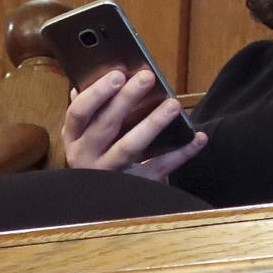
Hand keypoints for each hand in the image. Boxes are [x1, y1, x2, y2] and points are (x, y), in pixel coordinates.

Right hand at [62, 68, 207, 180]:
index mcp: (74, 137)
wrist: (100, 201)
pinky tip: (198, 137)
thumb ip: (94, 104)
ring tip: (173, 104)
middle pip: (106, 125)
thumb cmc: (98, 151)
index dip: (97, 93)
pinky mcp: (134, 188)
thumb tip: (102, 71)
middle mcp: (86, 157)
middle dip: (126, 99)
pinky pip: (159, 168)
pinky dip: (181, 152)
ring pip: (130, 147)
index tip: (118, 74)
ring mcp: (109, 175)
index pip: (78, 112)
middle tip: (147, 77)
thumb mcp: (87, 130)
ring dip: (153, 123)